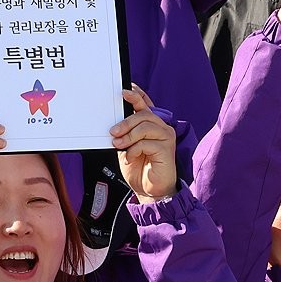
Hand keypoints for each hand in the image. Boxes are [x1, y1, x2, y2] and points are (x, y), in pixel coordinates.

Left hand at [111, 85, 176, 201]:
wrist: (149, 191)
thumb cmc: (139, 169)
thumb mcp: (126, 148)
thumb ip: (123, 135)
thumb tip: (113, 125)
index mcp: (150, 125)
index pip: (145, 104)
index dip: (136, 95)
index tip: (124, 90)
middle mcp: (160, 127)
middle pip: (143, 114)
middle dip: (125, 122)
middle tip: (113, 132)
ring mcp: (166, 137)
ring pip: (145, 126)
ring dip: (128, 135)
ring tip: (119, 145)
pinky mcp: (167, 148)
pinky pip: (147, 142)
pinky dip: (134, 149)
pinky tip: (130, 157)